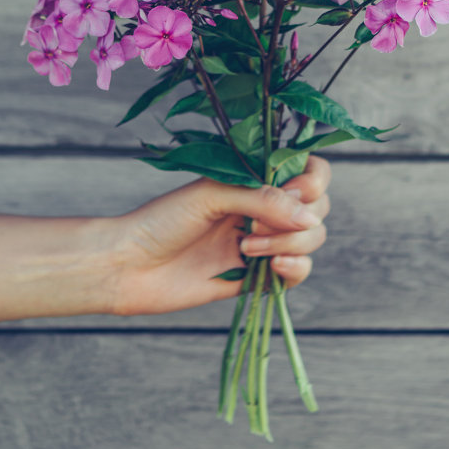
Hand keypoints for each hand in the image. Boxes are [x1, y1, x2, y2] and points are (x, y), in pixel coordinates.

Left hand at [109, 155, 330, 315]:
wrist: (130, 267)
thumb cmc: (161, 220)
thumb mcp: (211, 195)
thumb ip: (261, 199)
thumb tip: (309, 217)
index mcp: (253, 179)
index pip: (309, 170)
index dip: (312, 181)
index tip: (291, 191)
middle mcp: (263, 208)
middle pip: (318, 206)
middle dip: (297, 217)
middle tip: (254, 226)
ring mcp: (264, 242)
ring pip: (312, 239)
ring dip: (290, 243)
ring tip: (247, 248)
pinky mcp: (259, 277)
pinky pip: (298, 272)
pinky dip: (296, 269)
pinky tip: (274, 267)